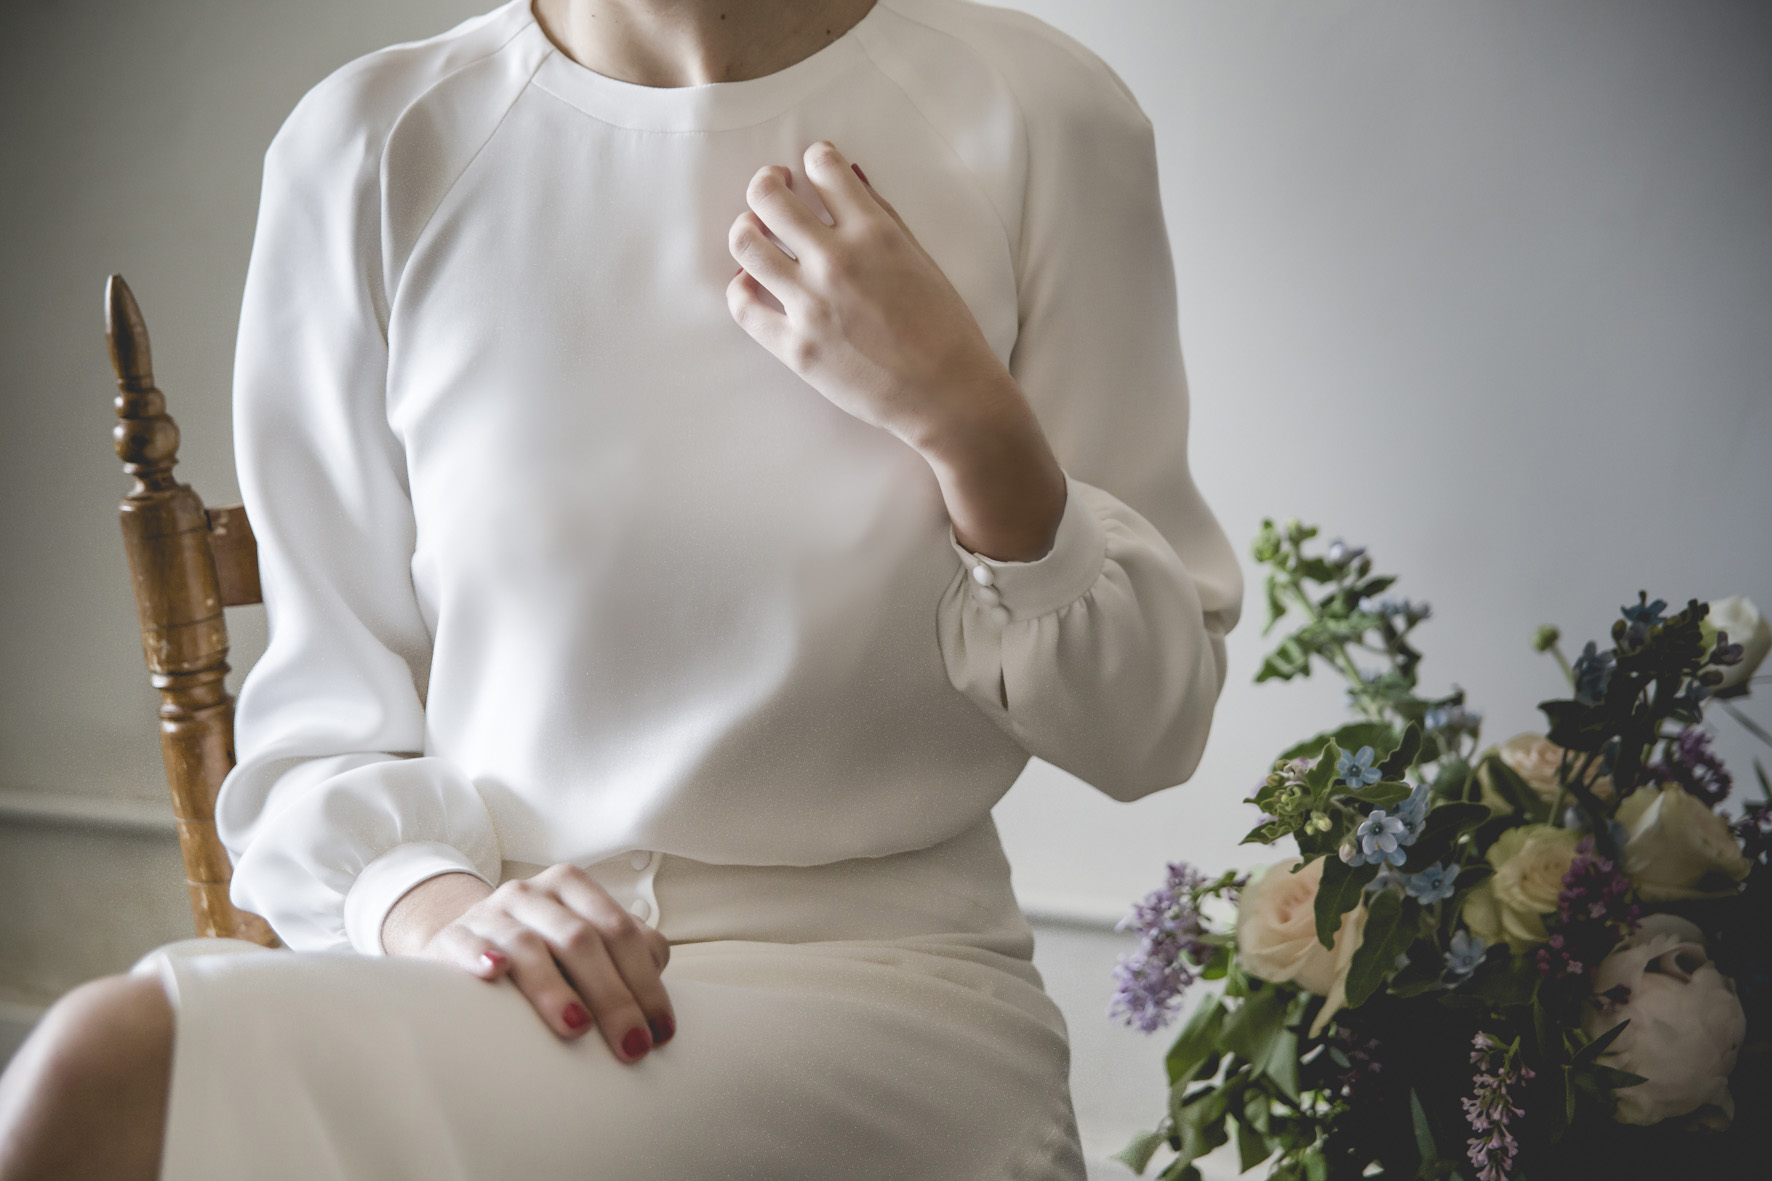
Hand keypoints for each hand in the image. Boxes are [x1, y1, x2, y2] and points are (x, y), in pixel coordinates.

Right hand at [382, 867, 673, 1061]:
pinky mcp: (451, 938)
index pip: (619, 931)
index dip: (645, 982)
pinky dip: (481, 957)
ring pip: (528, 945)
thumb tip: (659, 1002)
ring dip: (555, 989)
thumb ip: (628, 954)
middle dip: (613, 997)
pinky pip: (466, 944)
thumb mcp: (584, 942)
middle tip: (631, 1045)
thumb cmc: (541, 952)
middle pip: (581, 940)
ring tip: (578, 1028)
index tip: (660, 1031)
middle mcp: (533, 893)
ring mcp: (489, 913)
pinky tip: (495, 975)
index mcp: (573, 887)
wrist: (464, 942)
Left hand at [725, 140, 1013, 450]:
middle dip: (768, 183)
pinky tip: (751, 283)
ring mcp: (811, 305)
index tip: (813, 170)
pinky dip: (741, 287)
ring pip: (746, 244)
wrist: (949, 396)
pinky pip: (744, 307)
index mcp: (874, 234)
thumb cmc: (946, 329)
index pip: (823, 167)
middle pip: (769, 195)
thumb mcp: (922, 260)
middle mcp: (836, 262)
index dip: (814, 160)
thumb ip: (883, 216)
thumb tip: (850, 175)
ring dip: (747, 229)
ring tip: (756, 233)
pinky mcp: (796, 347)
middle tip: (775, 189)